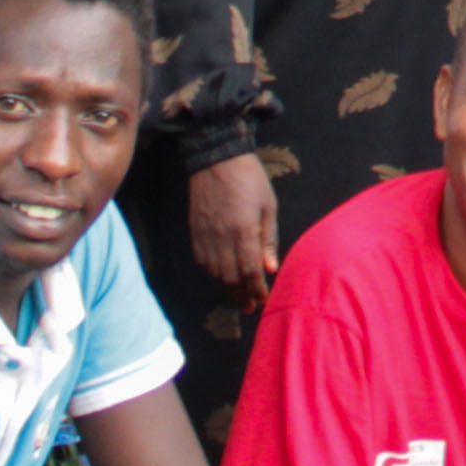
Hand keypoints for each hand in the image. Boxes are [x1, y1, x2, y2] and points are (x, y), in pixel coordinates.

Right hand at [186, 154, 282, 294]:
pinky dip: (212, 275)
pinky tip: (221, 278)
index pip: (250, 271)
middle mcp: (222, 238)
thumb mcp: (268, 205)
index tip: (263, 299)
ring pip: (214, 273)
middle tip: (251, 306)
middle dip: (241, 296)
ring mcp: (205, 236)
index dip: (256, 289)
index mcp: (243, 230)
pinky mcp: (194, 232)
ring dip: (227, 289)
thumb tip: (271, 268)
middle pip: (230, 278)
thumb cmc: (250, 179)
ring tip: (238, 298)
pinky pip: (202, 262)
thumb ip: (268, 239)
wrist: (216, 159)